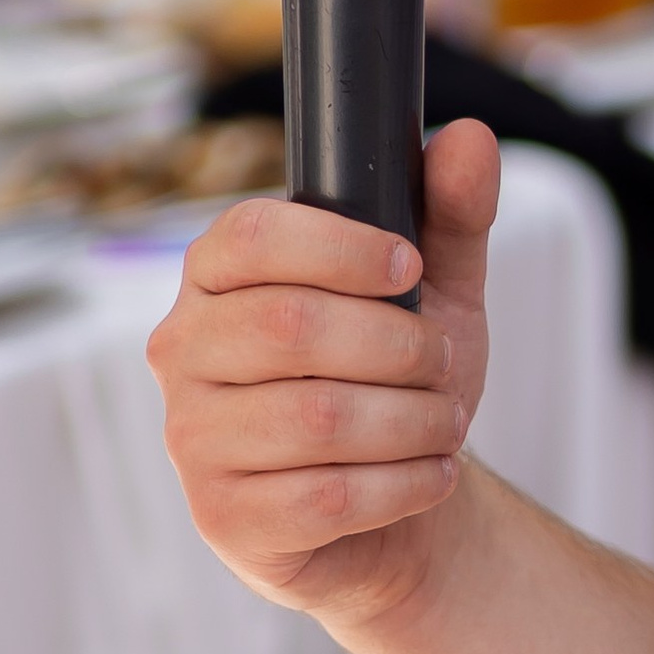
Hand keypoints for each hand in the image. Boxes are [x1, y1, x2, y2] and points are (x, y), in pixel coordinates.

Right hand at [148, 119, 498, 629]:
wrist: (388, 510)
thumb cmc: (394, 382)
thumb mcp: (434, 293)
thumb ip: (449, 215)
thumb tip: (469, 137)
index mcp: (213, 277)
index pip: (250, 236)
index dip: (339, 246)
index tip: (410, 268)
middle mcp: (183, 351)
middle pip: (289, 325)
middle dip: (396, 344)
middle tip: (442, 361)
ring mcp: (193, 438)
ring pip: (315, 417)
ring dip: (410, 420)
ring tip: (446, 421)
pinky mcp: (224, 517)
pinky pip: (326, 495)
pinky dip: (403, 483)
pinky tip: (434, 474)